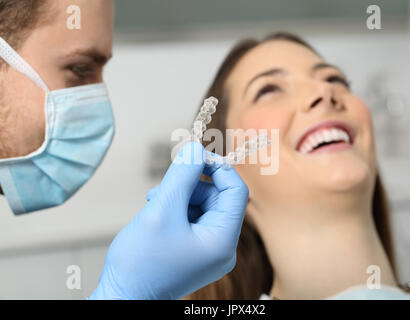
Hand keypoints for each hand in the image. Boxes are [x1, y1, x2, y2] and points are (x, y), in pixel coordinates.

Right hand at [89, 142, 248, 298]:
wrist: (123, 297)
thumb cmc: (140, 263)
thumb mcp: (161, 210)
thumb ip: (182, 176)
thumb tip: (196, 148)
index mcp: (222, 241)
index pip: (236, 191)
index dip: (217, 168)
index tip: (195, 156)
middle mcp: (222, 247)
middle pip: (218, 198)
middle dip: (191, 186)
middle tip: (164, 188)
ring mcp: (210, 251)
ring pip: (204, 206)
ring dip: (181, 197)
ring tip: (155, 203)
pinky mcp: (197, 252)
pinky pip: (194, 219)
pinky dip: (177, 209)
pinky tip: (157, 212)